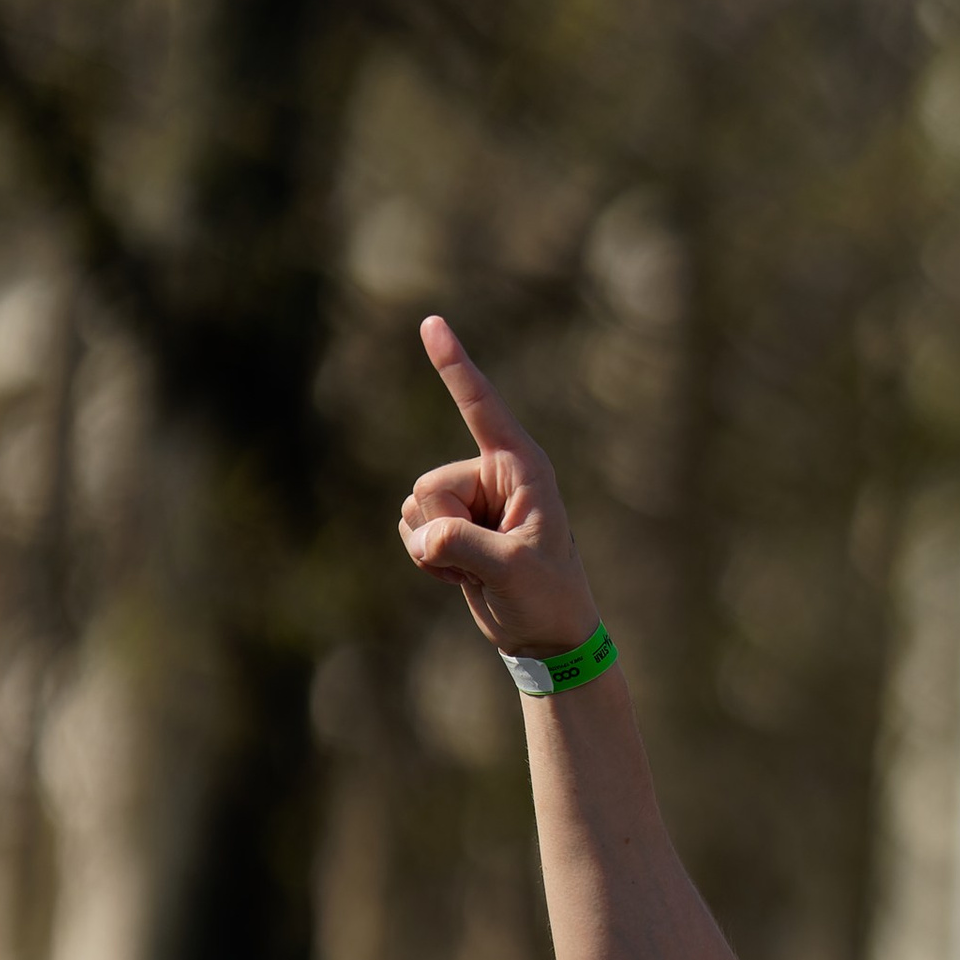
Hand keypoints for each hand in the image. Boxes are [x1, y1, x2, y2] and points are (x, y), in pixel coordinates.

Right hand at [398, 317, 600, 659]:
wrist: (545, 637)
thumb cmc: (547, 598)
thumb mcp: (512, 570)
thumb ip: (464, 544)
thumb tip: (423, 534)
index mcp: (521, 468)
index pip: (481, 407)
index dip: (454, 365)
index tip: (431, 322)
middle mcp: (492, 475)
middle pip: (431, 485)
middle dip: (445, 530)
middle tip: (486, 562)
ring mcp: (469, 500)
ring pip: (416, 509)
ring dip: (435, 550)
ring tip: (478, 570)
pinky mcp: (451, 525)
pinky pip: (411, 528)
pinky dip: (428, 559)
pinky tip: (463, 576)